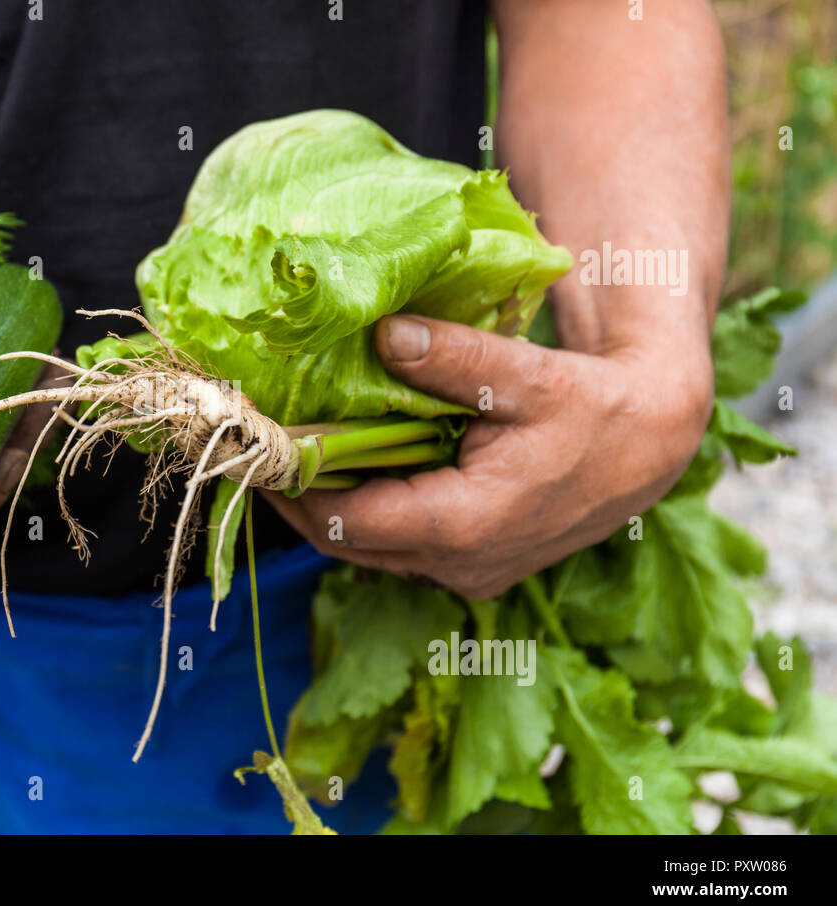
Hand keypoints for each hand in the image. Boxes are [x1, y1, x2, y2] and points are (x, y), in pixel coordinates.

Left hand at [264, 313, 713, 598]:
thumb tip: (384, 333)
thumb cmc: (598, 409)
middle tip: (255, 448)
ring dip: (327, 507)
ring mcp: (467, 572)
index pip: (347, 520)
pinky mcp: (472, 565)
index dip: (294, 484)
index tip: (255, 445)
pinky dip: (363, 511)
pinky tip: (344, 466)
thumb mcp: (532, 376)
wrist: (650, 446)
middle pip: (346, 543)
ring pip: (368, 550)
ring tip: (287, 454)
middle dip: (298, 498)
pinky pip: (396, 546)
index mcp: (465, 526)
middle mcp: (460, 565)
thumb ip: (457, 358)